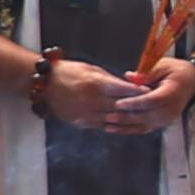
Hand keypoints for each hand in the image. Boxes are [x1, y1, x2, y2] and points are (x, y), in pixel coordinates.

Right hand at [35, 56, 153, 131]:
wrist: (44, 84)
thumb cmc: (66, 72)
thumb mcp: (89, 68)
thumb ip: (108, 79)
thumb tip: (126, 85)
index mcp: (94, 83)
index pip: (122, 89)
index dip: (137, 91)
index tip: (150, 91)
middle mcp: (91, 100)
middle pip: (121, 106)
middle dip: (136, 106)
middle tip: (150, 106)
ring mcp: (86, 113)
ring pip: (114, 119)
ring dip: (128, 118)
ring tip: (141, 116)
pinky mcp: (81, 122)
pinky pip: (103, 126)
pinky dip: (115, 125)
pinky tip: (123, 123)